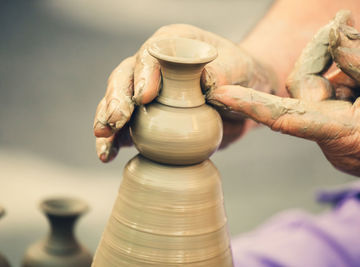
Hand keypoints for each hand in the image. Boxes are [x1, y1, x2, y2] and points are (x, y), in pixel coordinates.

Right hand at [93, 24, 275, 161]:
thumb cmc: (241, 76)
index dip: (144, 75)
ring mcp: (146, 93)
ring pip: (118, 103)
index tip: (145, 97)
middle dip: (116, 100)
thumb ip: (222, 74)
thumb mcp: (238, 70)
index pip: (151, 55)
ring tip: (104, 144)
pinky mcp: (147, 118)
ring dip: (108, 124)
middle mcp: (152, 66)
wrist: (243, 98)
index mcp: (172, 45)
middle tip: (113, 122)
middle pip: (124, 78)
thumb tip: (204, 85)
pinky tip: (108, 154)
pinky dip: (116, 141)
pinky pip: (127, 127)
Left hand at [207, 10, 359, 187]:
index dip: (250, 104)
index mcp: (342, 135)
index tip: (219, 94)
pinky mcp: (341, 138)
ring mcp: (334, 142)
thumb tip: (334, 35)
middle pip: (303, 90)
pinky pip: (331, 105)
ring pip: (318, 95)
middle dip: (321, 58)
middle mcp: (329, 142)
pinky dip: (346, 87)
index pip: (283, 117)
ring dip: (341, 73)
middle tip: (345, 27)